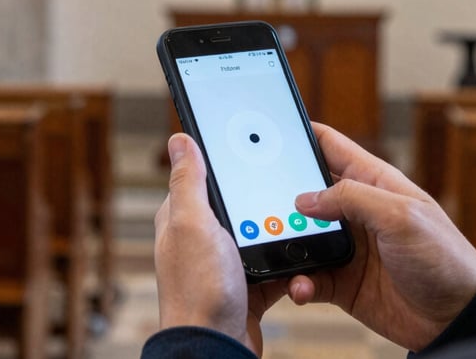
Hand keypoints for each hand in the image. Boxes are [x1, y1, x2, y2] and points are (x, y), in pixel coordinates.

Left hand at [154, 133, 285, 355]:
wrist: (216, 351)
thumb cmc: (198, 291)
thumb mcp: (193, 224)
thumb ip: (189, 182)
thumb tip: (178, 139)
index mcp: (183, 216)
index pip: (203, 175)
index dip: (226, 161)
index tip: (252, 148)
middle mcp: (201, 237)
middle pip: (238, 203)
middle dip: (261, 199)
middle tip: (285, 189)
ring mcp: (224, 262)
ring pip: (259, 232)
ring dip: (278, 233)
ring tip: (296, 229)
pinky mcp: (245, 285)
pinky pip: (272, 265)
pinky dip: (286, 266)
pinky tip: (296, 264)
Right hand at [289, 123, 475, 352]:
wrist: (457, 318)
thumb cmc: (444, 256)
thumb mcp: (401, 216)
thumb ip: (353, 198)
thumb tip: (305, 198)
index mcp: (372, 180)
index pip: (329, 145)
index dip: (301, 134)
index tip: (271, 131)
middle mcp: (355, 209)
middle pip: (305, 190)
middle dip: (281, 195)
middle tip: (259, 202)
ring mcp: (347, 244)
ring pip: (300, 234)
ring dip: (285, 241)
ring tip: (277, 249)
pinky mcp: (341, 279)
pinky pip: (308, 275)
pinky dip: (298, 280)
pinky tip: (300, 285)